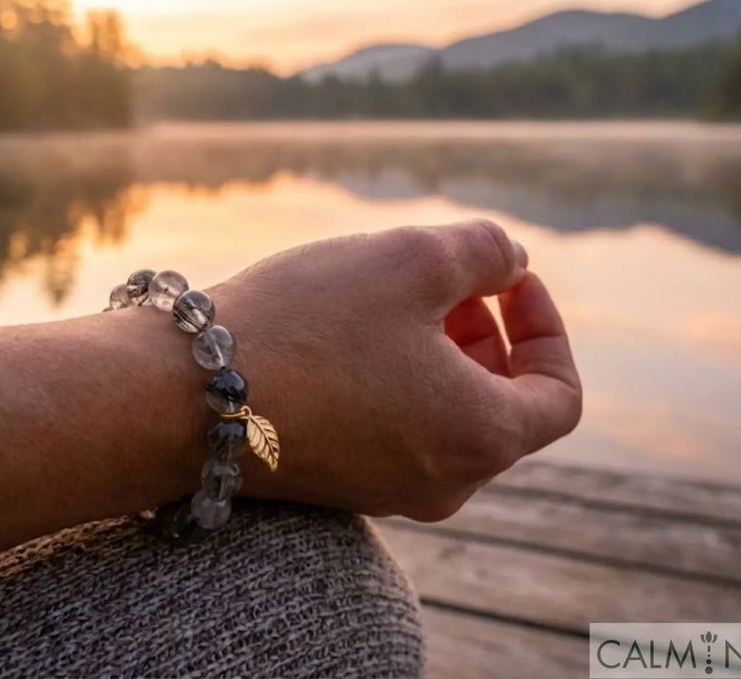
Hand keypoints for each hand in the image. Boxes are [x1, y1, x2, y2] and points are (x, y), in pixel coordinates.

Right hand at [215, 220, 581, 520]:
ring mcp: (387, 490)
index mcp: (481, 438)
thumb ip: (485, 249)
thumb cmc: (306, 326)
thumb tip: (510, 259)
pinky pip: (396, 430)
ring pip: (445, 416)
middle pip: (500, 406)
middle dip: (487, 332)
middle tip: (445, 277)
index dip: (547, 327)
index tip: (509, 279)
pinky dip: (398, 381)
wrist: (181, 397)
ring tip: (393, 296)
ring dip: (440, 353)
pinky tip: (349, 333)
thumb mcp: (411, 258)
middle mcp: (443, 482)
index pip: (559, 395)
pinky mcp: (338, 482)